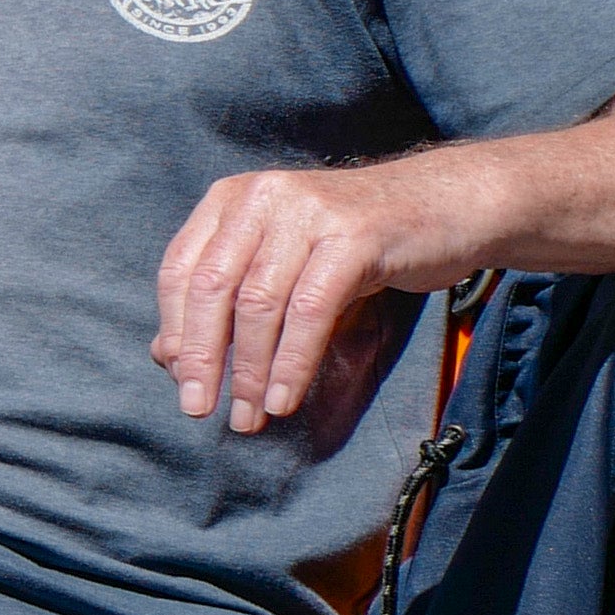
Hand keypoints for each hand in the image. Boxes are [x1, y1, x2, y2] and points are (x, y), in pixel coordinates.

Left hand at [153, 163, 439, 445]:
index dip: (176, 329)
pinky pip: (310, 310)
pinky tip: (285, 398)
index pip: (181, 270)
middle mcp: (261, 197)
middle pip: (212, 288)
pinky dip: (292, 361)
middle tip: (198, 408)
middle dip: (202, 357)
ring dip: (250, 370)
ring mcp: (306, 212)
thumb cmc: (355, 244)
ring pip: (259, 303)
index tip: (177, 379)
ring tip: (249, 416)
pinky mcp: (353, 237)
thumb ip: (229, 301)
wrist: (447, 204)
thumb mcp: (284, 263)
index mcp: (231, 199)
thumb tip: (167, 358)